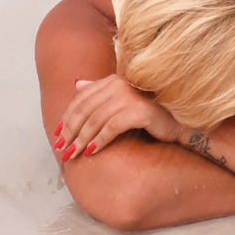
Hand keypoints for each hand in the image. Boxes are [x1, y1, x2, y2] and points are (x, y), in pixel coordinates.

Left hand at [54, 74, 181, 162]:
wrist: (177, 123)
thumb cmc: (147, 115)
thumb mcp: (120, 102)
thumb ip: (99, 93)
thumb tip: (76, 84)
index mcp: (111, 80)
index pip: (81, 99)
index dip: (67, 117)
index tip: (58, 135)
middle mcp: (118, 84)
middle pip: (85, 110)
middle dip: (71, 131)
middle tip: (62, 149)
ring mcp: (129, 96)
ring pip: (95, 120)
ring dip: (82, 139)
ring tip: (74, 154)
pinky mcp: (139, 110)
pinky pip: (111, 127)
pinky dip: (99, 141)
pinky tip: (92, 152)